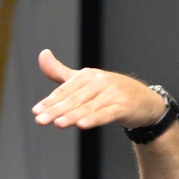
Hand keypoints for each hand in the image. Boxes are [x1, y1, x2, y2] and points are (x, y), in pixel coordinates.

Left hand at [32, 49, 166, 130]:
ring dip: (72, 116)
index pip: (65, 91)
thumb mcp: (85, 82)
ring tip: (57, 123)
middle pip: (74, 100)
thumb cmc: (110, 92)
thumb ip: (62, 74)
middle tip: (40, 120)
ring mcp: (112, 94)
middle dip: (55, 110)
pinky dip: (94, 119)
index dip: (50, 101)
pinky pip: (106, 114)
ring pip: (88, 107)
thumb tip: (42, 54)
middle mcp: (99, 82)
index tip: (36, 111)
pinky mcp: (123, 107)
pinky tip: (82, 124)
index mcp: (87, 76)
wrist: (143, 101)